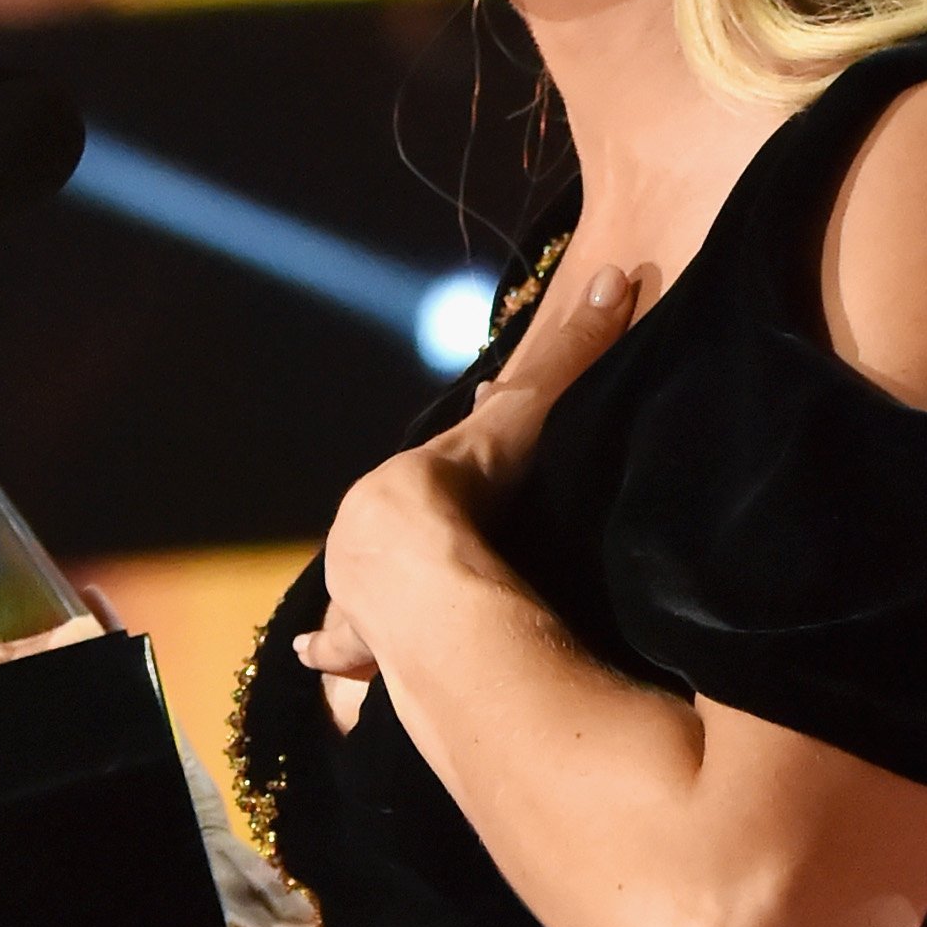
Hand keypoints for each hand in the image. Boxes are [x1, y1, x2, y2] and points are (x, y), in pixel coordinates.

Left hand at [299, 265, 638, 724]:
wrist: (404, 553)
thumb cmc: (464, 482)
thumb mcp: (519, 413)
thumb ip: (567, 355)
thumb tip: (616, 274)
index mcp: (421, 472)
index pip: (459, 445)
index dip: (479, 436)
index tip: (486, 417)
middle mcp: (382, 519)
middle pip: (405, 513)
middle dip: (416, 517)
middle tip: (437, 526)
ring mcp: (368, 579)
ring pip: (367, 576)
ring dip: (371, 582)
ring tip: (369, 592)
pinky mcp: (362, 635)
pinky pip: (343, 643)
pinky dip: (331, 647)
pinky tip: (310, 652)